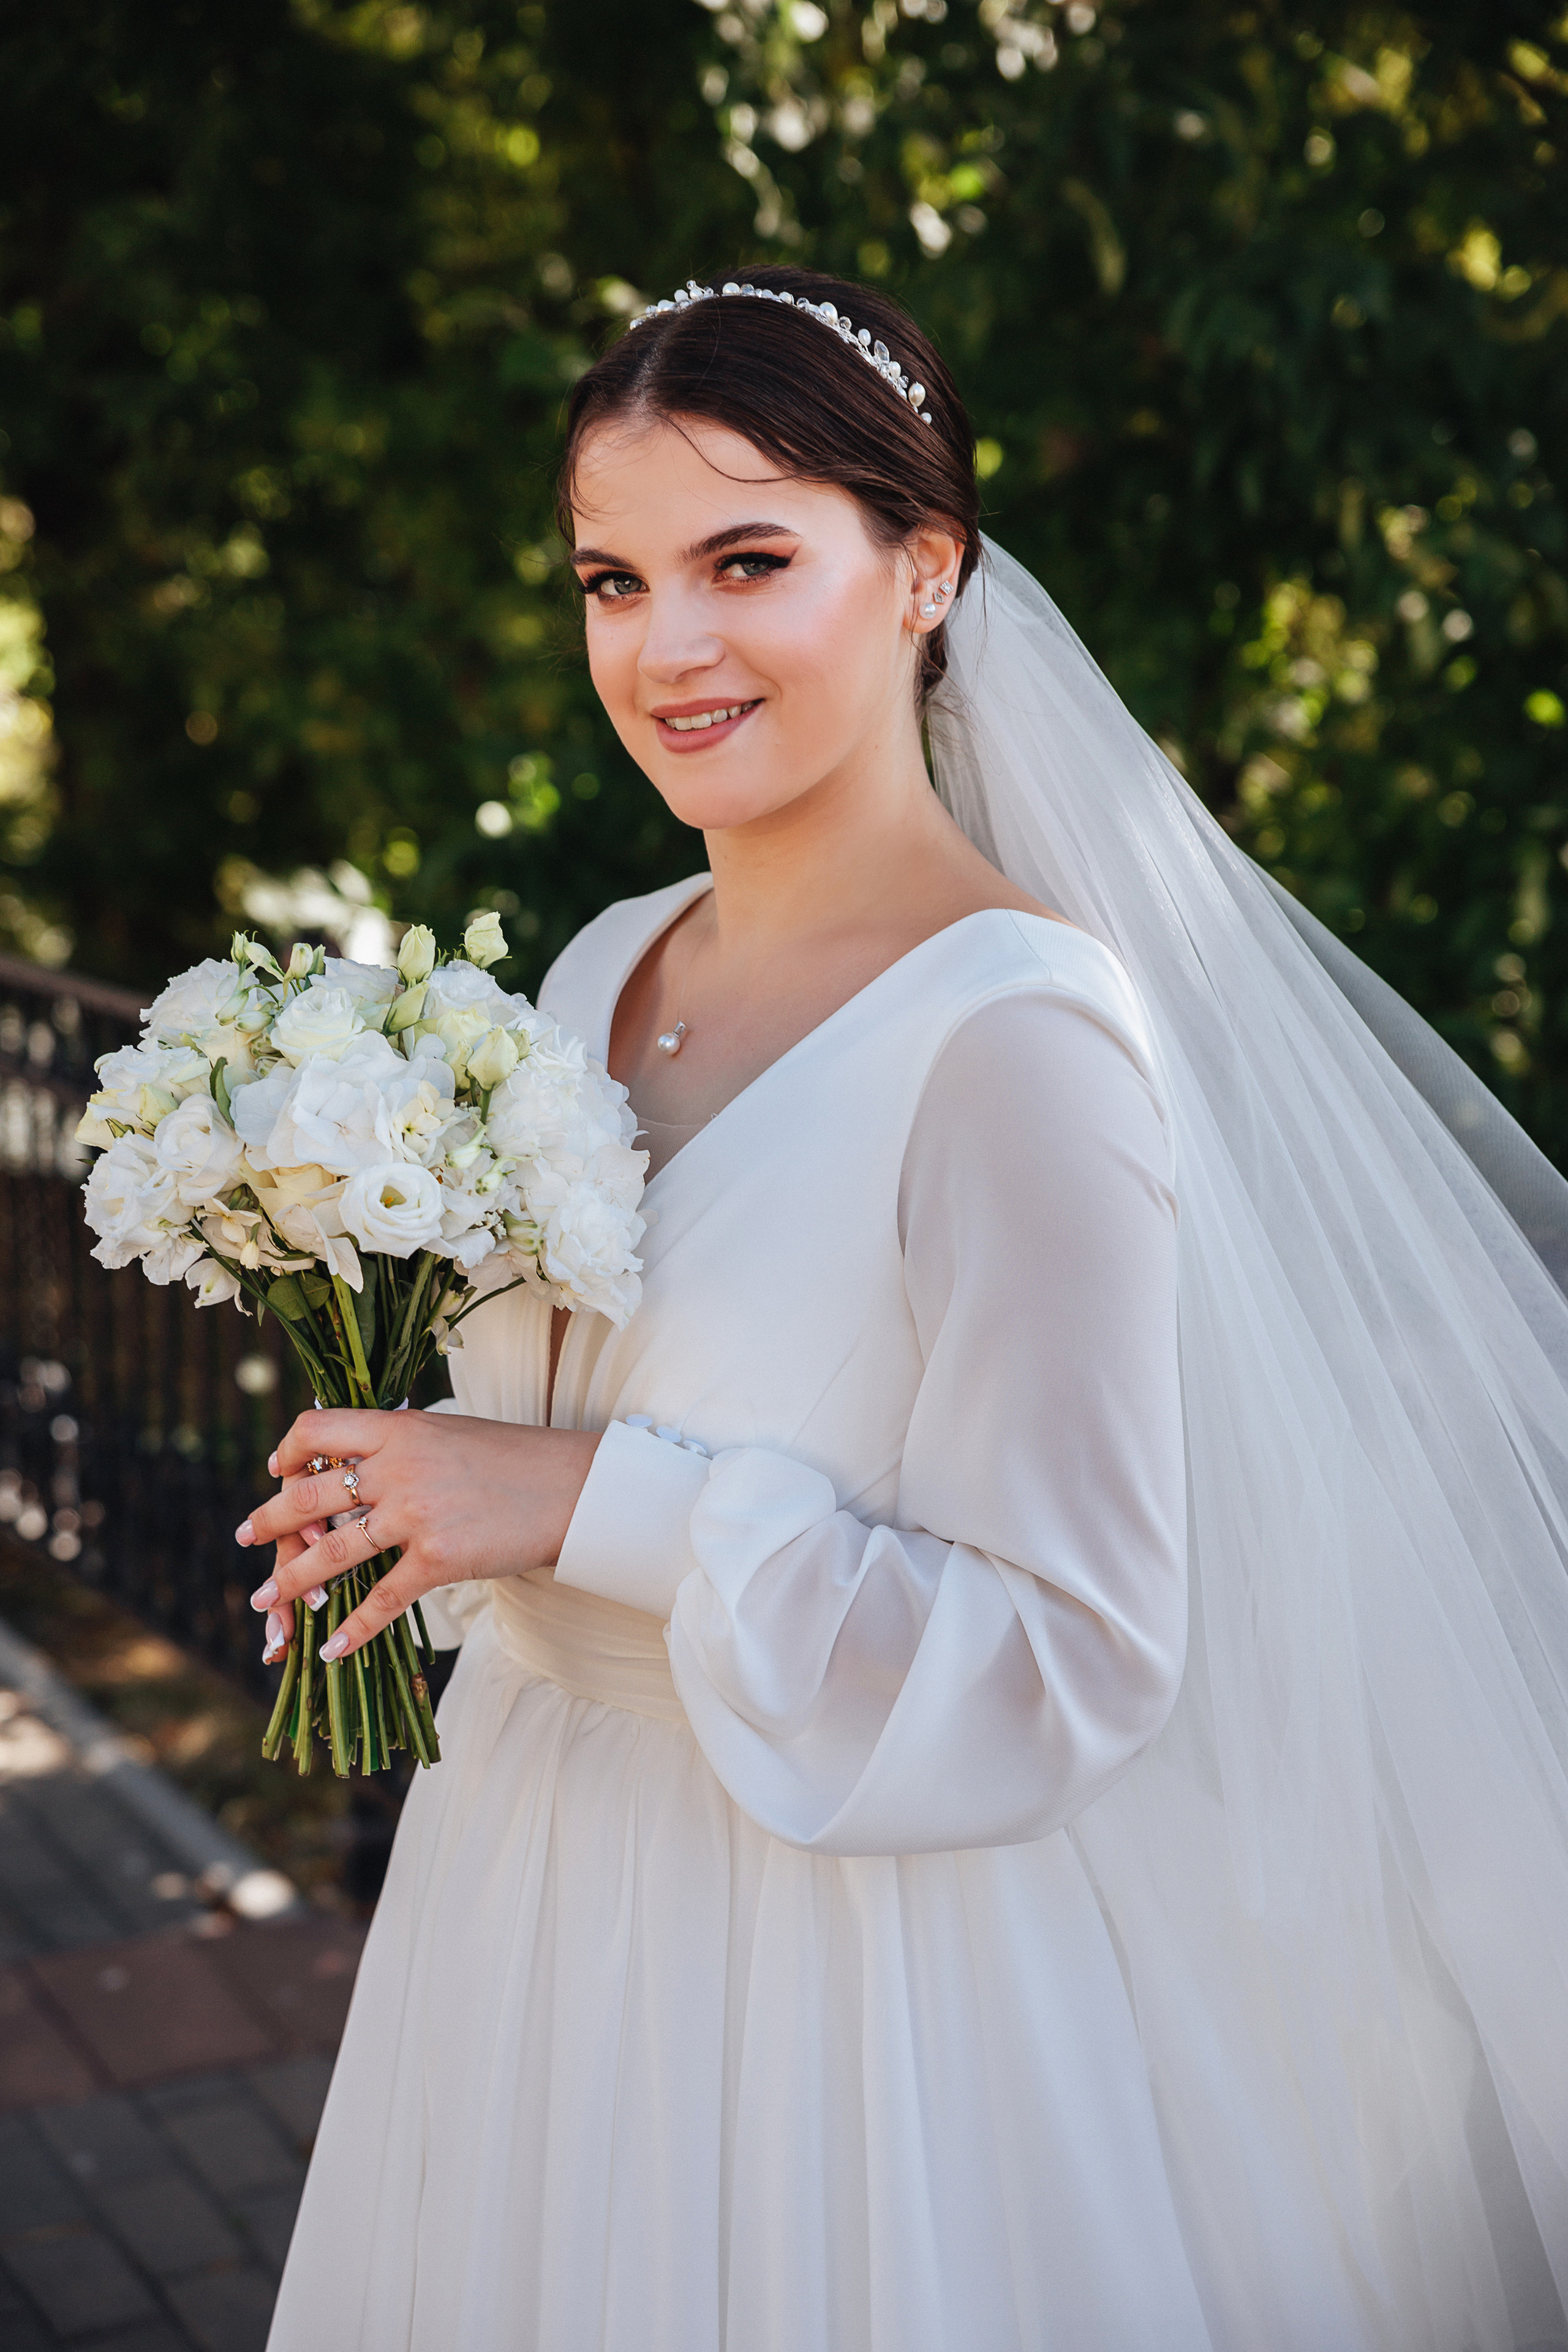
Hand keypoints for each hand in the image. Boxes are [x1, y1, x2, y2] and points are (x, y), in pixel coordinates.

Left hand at [237, 1408, 600, 1665]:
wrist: (571, 1487)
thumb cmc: (513, 1460)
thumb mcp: (447, 1434)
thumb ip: (401, 1447)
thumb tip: (359, 1467)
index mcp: (398, 1428)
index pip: (316, 1428)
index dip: (288, 1450)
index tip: (278, 1470)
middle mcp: (399, 1467)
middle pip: (308, 1495)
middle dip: (269, 1520)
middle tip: (246, 1536)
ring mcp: (416, 1514)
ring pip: (331, 1552)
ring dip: (290, 1580)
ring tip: (264, 1598)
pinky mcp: (438, 1559)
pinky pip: (381, 1600)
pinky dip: (352, 1629)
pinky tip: (332, 1649)